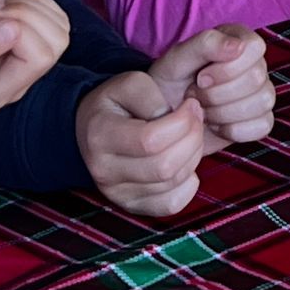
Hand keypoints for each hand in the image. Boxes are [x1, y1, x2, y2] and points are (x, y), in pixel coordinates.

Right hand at [0, 0, 69, 115]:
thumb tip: (13, 30)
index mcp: (1, 90)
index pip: (41, 56)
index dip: (23, 27)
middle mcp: (16, 77)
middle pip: (55, 40)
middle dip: (28, 13)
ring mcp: (19, 58)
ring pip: (56, 25)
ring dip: (29, 4)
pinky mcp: (19, 40)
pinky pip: (46, 16)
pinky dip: (30, 0)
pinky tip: (3, 1)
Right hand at [75, 70, 209, 216]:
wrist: (93, 131)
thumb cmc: (115, 103)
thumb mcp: (128, 84)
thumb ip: (151, 94)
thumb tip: (172, 119)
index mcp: (101, 136)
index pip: (150, 140)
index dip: (182, 121)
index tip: (190, 104)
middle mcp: (105, 171)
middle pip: (165, 167)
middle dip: (192, 138)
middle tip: (196, 119)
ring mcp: (118, 193)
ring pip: (172, 184)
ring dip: (193, 156)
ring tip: (191, 135)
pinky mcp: (132, 205)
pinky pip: (172, 204)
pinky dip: (188, 183)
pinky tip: (185, 161)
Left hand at [148, 27, 274, 150]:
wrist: (162, 118)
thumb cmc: (169, 83)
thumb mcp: (177, 59)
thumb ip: (206, 44)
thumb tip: (239, 46)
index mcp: (238, 41)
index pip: (254, 47)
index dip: (226, 68)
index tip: (201, 78)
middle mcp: (254, 65)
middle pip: (256, 78)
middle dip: (217, 94)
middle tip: (195, 96)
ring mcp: (260, 93)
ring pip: (262, 102)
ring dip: (224, 113)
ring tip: (203, 111)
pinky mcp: (260, 120)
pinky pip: (263, 125)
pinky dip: (235, 130)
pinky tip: (216, 127)